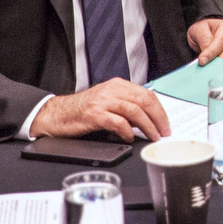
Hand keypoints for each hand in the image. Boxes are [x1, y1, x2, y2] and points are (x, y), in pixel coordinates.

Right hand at [29, 79, 169, 141]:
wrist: (57, 114)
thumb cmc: (83, 110)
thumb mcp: (108, 102)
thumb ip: (126, 106)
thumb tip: (148, 119)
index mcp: (118, 85)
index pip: (147, 94)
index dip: (160, 110)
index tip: (165, 123)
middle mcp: (112, 90)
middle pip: (144, 101)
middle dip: (158, 118)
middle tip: (163, 132)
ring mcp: (103, 101)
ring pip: (134, 111)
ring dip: (147, 126)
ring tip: (152, 136)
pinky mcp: (94, 114)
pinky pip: (117, 122)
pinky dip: (127, 131)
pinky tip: (129, 138)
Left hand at [188, 18, 222, 70]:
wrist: (213, 32)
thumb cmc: (208, 30)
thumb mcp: (200, 30)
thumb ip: (203, 40)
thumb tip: (206, 55)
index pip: (221, 42)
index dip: (211, 53)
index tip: (202, 61)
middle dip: (217, 63)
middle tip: (207, 69)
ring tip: (214, 73)